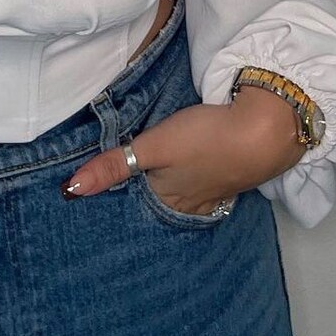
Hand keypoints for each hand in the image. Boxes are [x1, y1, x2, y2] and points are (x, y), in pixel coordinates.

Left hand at [60, 89, 307, 215]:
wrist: (266, 132)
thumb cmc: (205, 139)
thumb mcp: (153, 146)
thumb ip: (114, 165)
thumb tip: (69, 191)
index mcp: (168, 199)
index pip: (136, 204)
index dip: (120, 197)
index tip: (100, 196)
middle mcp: (192, 204)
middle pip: (161, 201)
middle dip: (145, 195)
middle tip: (122, 187)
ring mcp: (217, 192)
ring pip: (185, 193)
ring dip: (172, 187)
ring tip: (154, 180)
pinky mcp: (234, 176)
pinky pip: (207, 184)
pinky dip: (196, 179)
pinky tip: (196, 172)